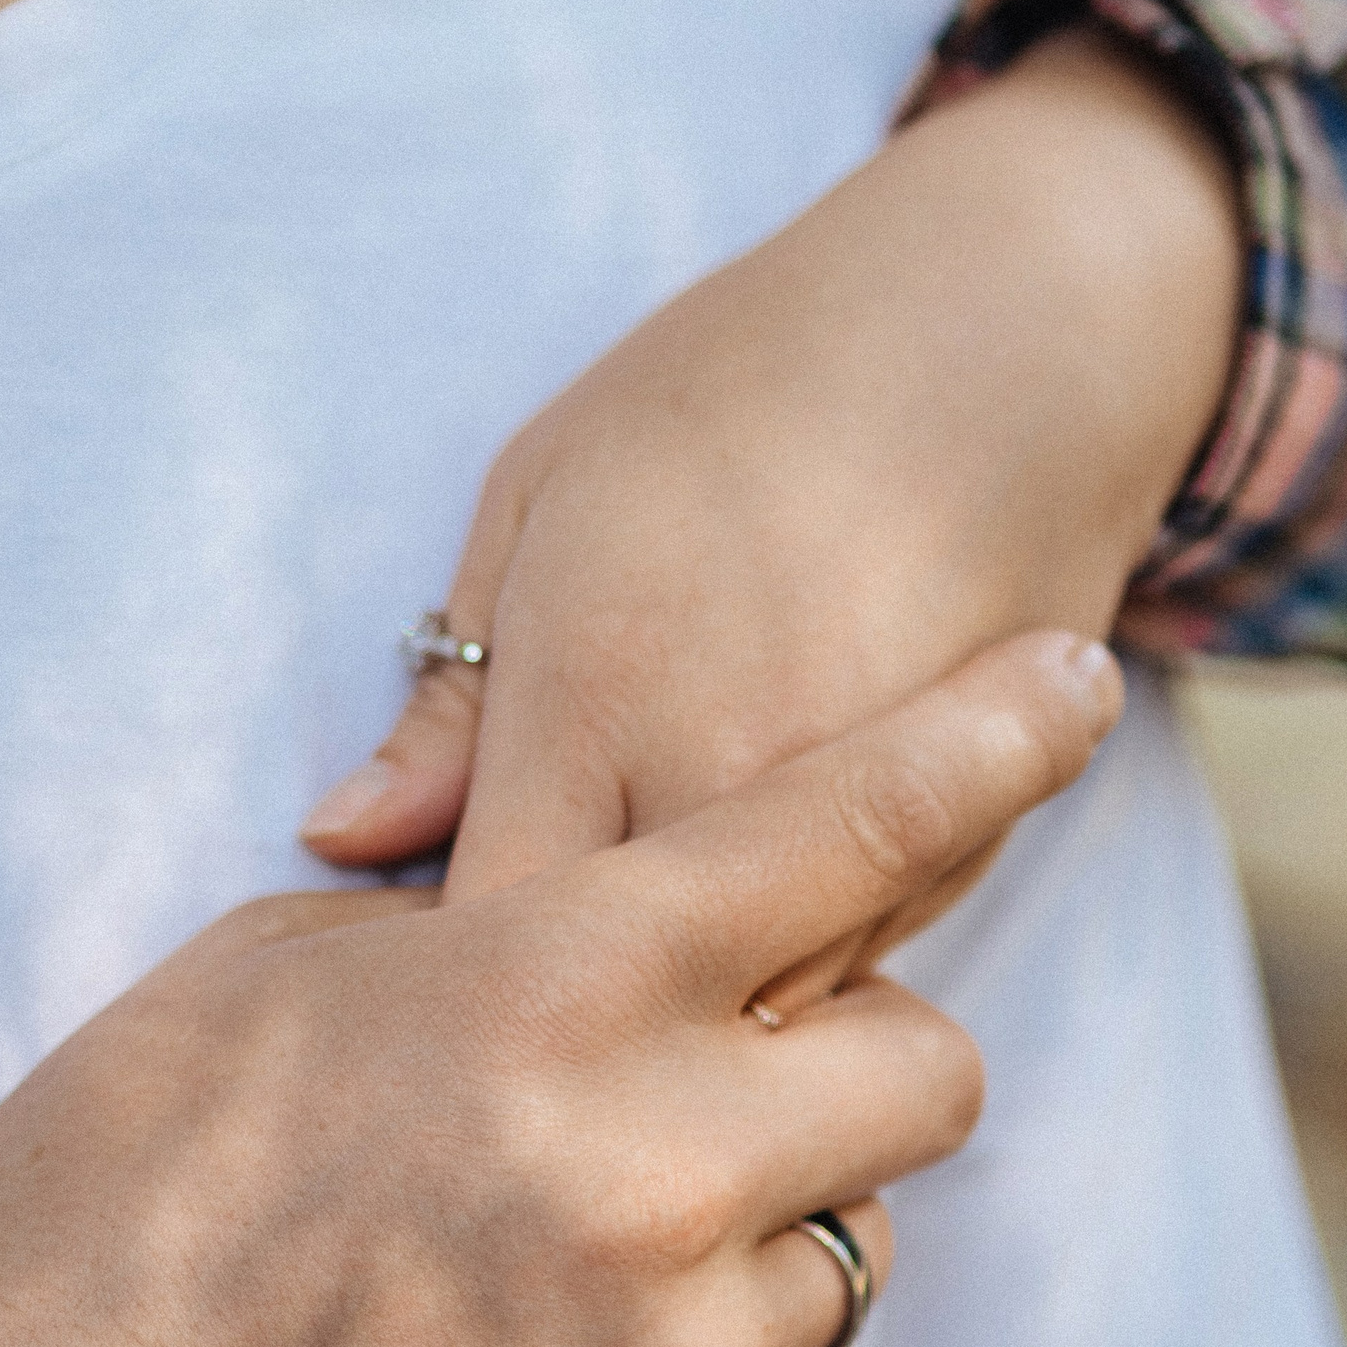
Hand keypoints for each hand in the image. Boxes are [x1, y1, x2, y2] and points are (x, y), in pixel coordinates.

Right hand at [0, 634, 1117, 1346]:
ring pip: (859, 1256)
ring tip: (588, 1249)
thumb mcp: (271, 982)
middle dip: (858, 1057)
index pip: (842, 831)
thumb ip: (476, 931)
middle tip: (737, 1070)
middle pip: (931, 1072)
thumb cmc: (102, 1198)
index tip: (1075, 681)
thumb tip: (587, 915)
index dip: (983, 741)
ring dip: (762, 1231)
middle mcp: (654, 1164)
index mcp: (553, 985)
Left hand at [302, 29, 1237, 994]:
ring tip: (646, 920)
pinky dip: (793, 954)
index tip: (412, 952)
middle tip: (517, 975)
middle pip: (614, 1008)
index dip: (435, 972)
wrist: (1011, 333)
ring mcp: (855, 831)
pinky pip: (849, 969)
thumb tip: (336, 839)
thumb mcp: (544, 494)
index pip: (482, 935)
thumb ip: (450, 702)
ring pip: (745, 1011)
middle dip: (558, 1014)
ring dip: (687, 999)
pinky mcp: (965, 848)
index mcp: (595, 697)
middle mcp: (725, 786)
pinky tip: (762, 875)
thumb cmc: (742, 388)